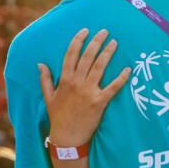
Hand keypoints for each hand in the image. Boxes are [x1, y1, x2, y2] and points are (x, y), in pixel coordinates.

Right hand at [39, 28, 130, 145]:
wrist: (67, 137)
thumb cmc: (58, 116)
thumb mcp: (48, 97)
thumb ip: (45, 79)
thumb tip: (40, 64)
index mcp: (65, 80)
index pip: (71, 55)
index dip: (78, 40)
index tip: (85, 30)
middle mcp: (77, 83)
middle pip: (88, 57)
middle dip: (96, 42)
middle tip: (105, 31)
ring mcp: (88, 92)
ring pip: (100, 67)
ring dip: (108, 53)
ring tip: (115, 43)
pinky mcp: (99, 102)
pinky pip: (112, 87)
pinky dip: (121, 78)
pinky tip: (128, 69)